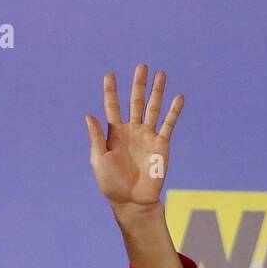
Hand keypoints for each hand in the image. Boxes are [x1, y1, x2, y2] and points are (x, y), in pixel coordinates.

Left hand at [85, 64, 182, 211]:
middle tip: (141, 66)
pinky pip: (168, 124)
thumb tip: (88, 115)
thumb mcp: (99, 159)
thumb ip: (96, 137)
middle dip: (138, 85)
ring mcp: (147, 136)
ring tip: (160, 74)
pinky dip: (173, 111)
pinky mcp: (161, 144)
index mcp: (114, 133)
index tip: (109, 75)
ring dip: (157, 92)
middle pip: (135, 102)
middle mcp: (132, 131)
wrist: (132, 201)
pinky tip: (178, 97)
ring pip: (153, 108)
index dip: (110, 91)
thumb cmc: (111, 183)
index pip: (112, 107)